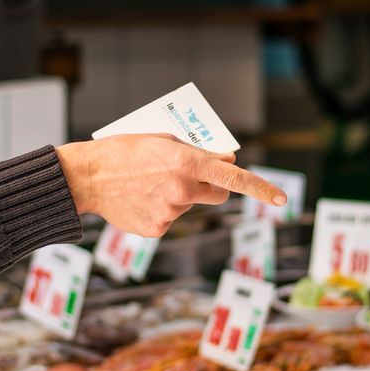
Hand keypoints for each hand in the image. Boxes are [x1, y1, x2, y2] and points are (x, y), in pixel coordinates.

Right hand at [56, 134, 286, 236]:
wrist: (87, 178)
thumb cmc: (124, 151)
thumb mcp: (163, 140)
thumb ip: (199, 152)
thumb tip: (228, 161)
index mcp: (186, 162)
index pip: (234, 177)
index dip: (261, 188)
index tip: (281, 199)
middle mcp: (183, 190)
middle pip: (219, 195)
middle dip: (212, 187)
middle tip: (189, 176)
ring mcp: (170, 213)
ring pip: (191, 205)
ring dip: (180, 196)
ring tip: (150, 185)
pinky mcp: (157, 230)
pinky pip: (171, 219)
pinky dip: (161, 210)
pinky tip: (141, 200)